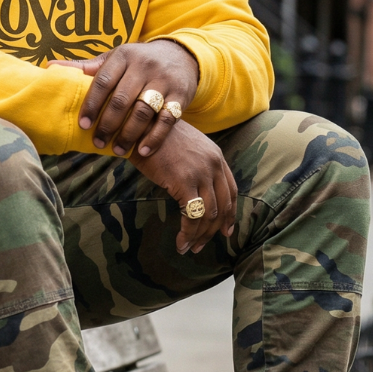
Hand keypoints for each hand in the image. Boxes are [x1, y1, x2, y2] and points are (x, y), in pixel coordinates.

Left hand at [49, 41, 198, 157]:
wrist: (181, 56)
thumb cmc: (137, 62)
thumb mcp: (115, 59)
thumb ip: (85, 67)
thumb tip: (49, 67)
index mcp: (123, 56)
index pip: (103, 81)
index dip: (91, 104)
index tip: (82, 124)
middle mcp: (144, 66)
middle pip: (122, 99)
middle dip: (108, 124)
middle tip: (97, 142)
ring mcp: (164, 80)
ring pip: (144, 111)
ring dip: (129, 134)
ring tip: (117, 150)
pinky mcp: (181, 95)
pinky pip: (167, 120)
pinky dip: (154, 138)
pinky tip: (142, 151)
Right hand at [132, 121, 236, 254]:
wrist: (141, 123)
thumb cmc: (155, 135)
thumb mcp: (184, 145)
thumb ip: (195, 163)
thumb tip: (192, 186)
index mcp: (216, 156)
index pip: (231, 190)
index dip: (229, 214)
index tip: (225, 230)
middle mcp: (214, 165)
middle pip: (223, 206)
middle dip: (214, 230)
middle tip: (203, 245)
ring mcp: (201, 173)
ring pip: (208, 215)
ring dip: (199, 236)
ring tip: (189, 248)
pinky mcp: (184, 182)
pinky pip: (192, 216)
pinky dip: (188, 233)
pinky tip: (181, 242)